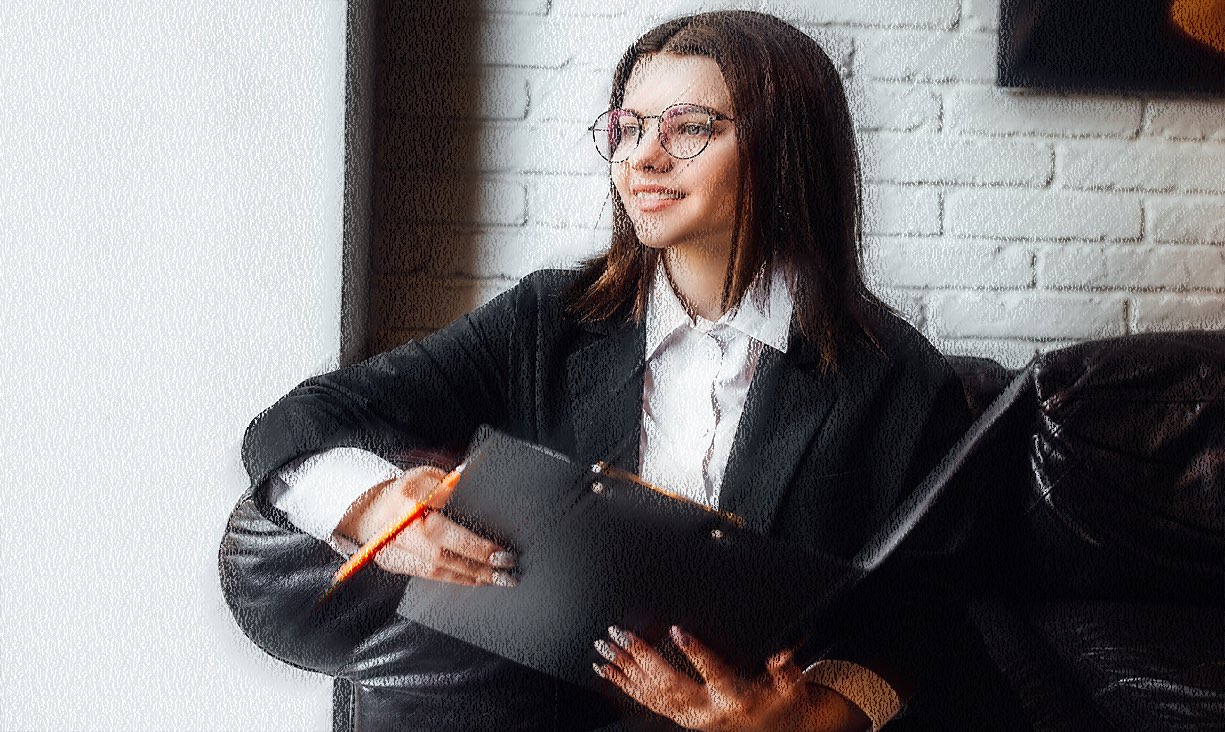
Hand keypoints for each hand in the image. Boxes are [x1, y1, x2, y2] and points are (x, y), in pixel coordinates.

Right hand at [336, 464, 517, 586]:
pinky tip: (475, 579)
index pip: (446, 527)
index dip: (473, 544)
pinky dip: (455, 578)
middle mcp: (399, 527)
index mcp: (409, 500)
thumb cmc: (404, 491)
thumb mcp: (426, 476)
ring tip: (497, 578)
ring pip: (436, 569)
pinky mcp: (393, 564)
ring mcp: (393, 549)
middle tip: (506, 569)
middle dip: (477, 564)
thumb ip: (449, 484)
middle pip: (441, 553)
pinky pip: (428, 575)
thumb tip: (475, 488)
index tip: (499, 551)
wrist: (367, 508)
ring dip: (470, 575)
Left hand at [592, 625, 869, 730]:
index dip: (695, 652)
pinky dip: (625, 686)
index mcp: (733, 697)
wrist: (771, 730)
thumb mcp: (789, 689)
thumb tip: (782, 656)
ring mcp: (690, 716)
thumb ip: (785, 672)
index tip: (678, 631)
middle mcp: (707, 710)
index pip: (713, 672)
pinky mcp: (679, 717)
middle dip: (642, 657)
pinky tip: (607, 672)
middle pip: (670, 683)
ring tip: (605, 648)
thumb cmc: (778, 704)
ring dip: (625, 670)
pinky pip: (647, 703)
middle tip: (621, 634)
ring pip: (651, 694)